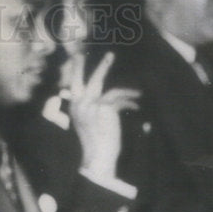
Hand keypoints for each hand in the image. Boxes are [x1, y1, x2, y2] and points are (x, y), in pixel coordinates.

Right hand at [69, 51, 140, 183]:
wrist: (97, 157)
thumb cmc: (94, 143)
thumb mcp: (89, 123)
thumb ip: (91, 108)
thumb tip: (102, 98)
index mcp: (74, 107)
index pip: (74, 84)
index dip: (77, 70)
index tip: (78, 57)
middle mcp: (79, 104)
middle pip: (91, 80)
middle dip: (102, 66)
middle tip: (110, 54)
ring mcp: (90, 104)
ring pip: (111, 91)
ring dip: (127, 93)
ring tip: (138, 93)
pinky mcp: (103, 107)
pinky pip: (120, 100)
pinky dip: (130, 103)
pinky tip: (136, 106)